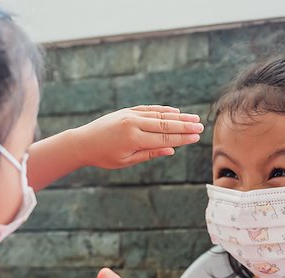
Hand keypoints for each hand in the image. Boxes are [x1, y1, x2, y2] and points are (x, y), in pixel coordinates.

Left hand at [70, 105, 203, 168]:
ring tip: (193, 118)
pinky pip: (149, 109)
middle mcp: (133, 124)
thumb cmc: (104, 156)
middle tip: (200, 126)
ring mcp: (130, 115)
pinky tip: (175, 112)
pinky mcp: (127, 110)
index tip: (196, 137)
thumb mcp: (126, 161)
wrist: (83, 142)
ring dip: (178, 117)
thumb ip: (149, 154)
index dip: (181, 138)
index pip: (164, 138)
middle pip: (165, 124)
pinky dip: (163, 110)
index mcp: (133, 139)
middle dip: (184, 126)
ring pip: (159, 115)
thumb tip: (171, 150)